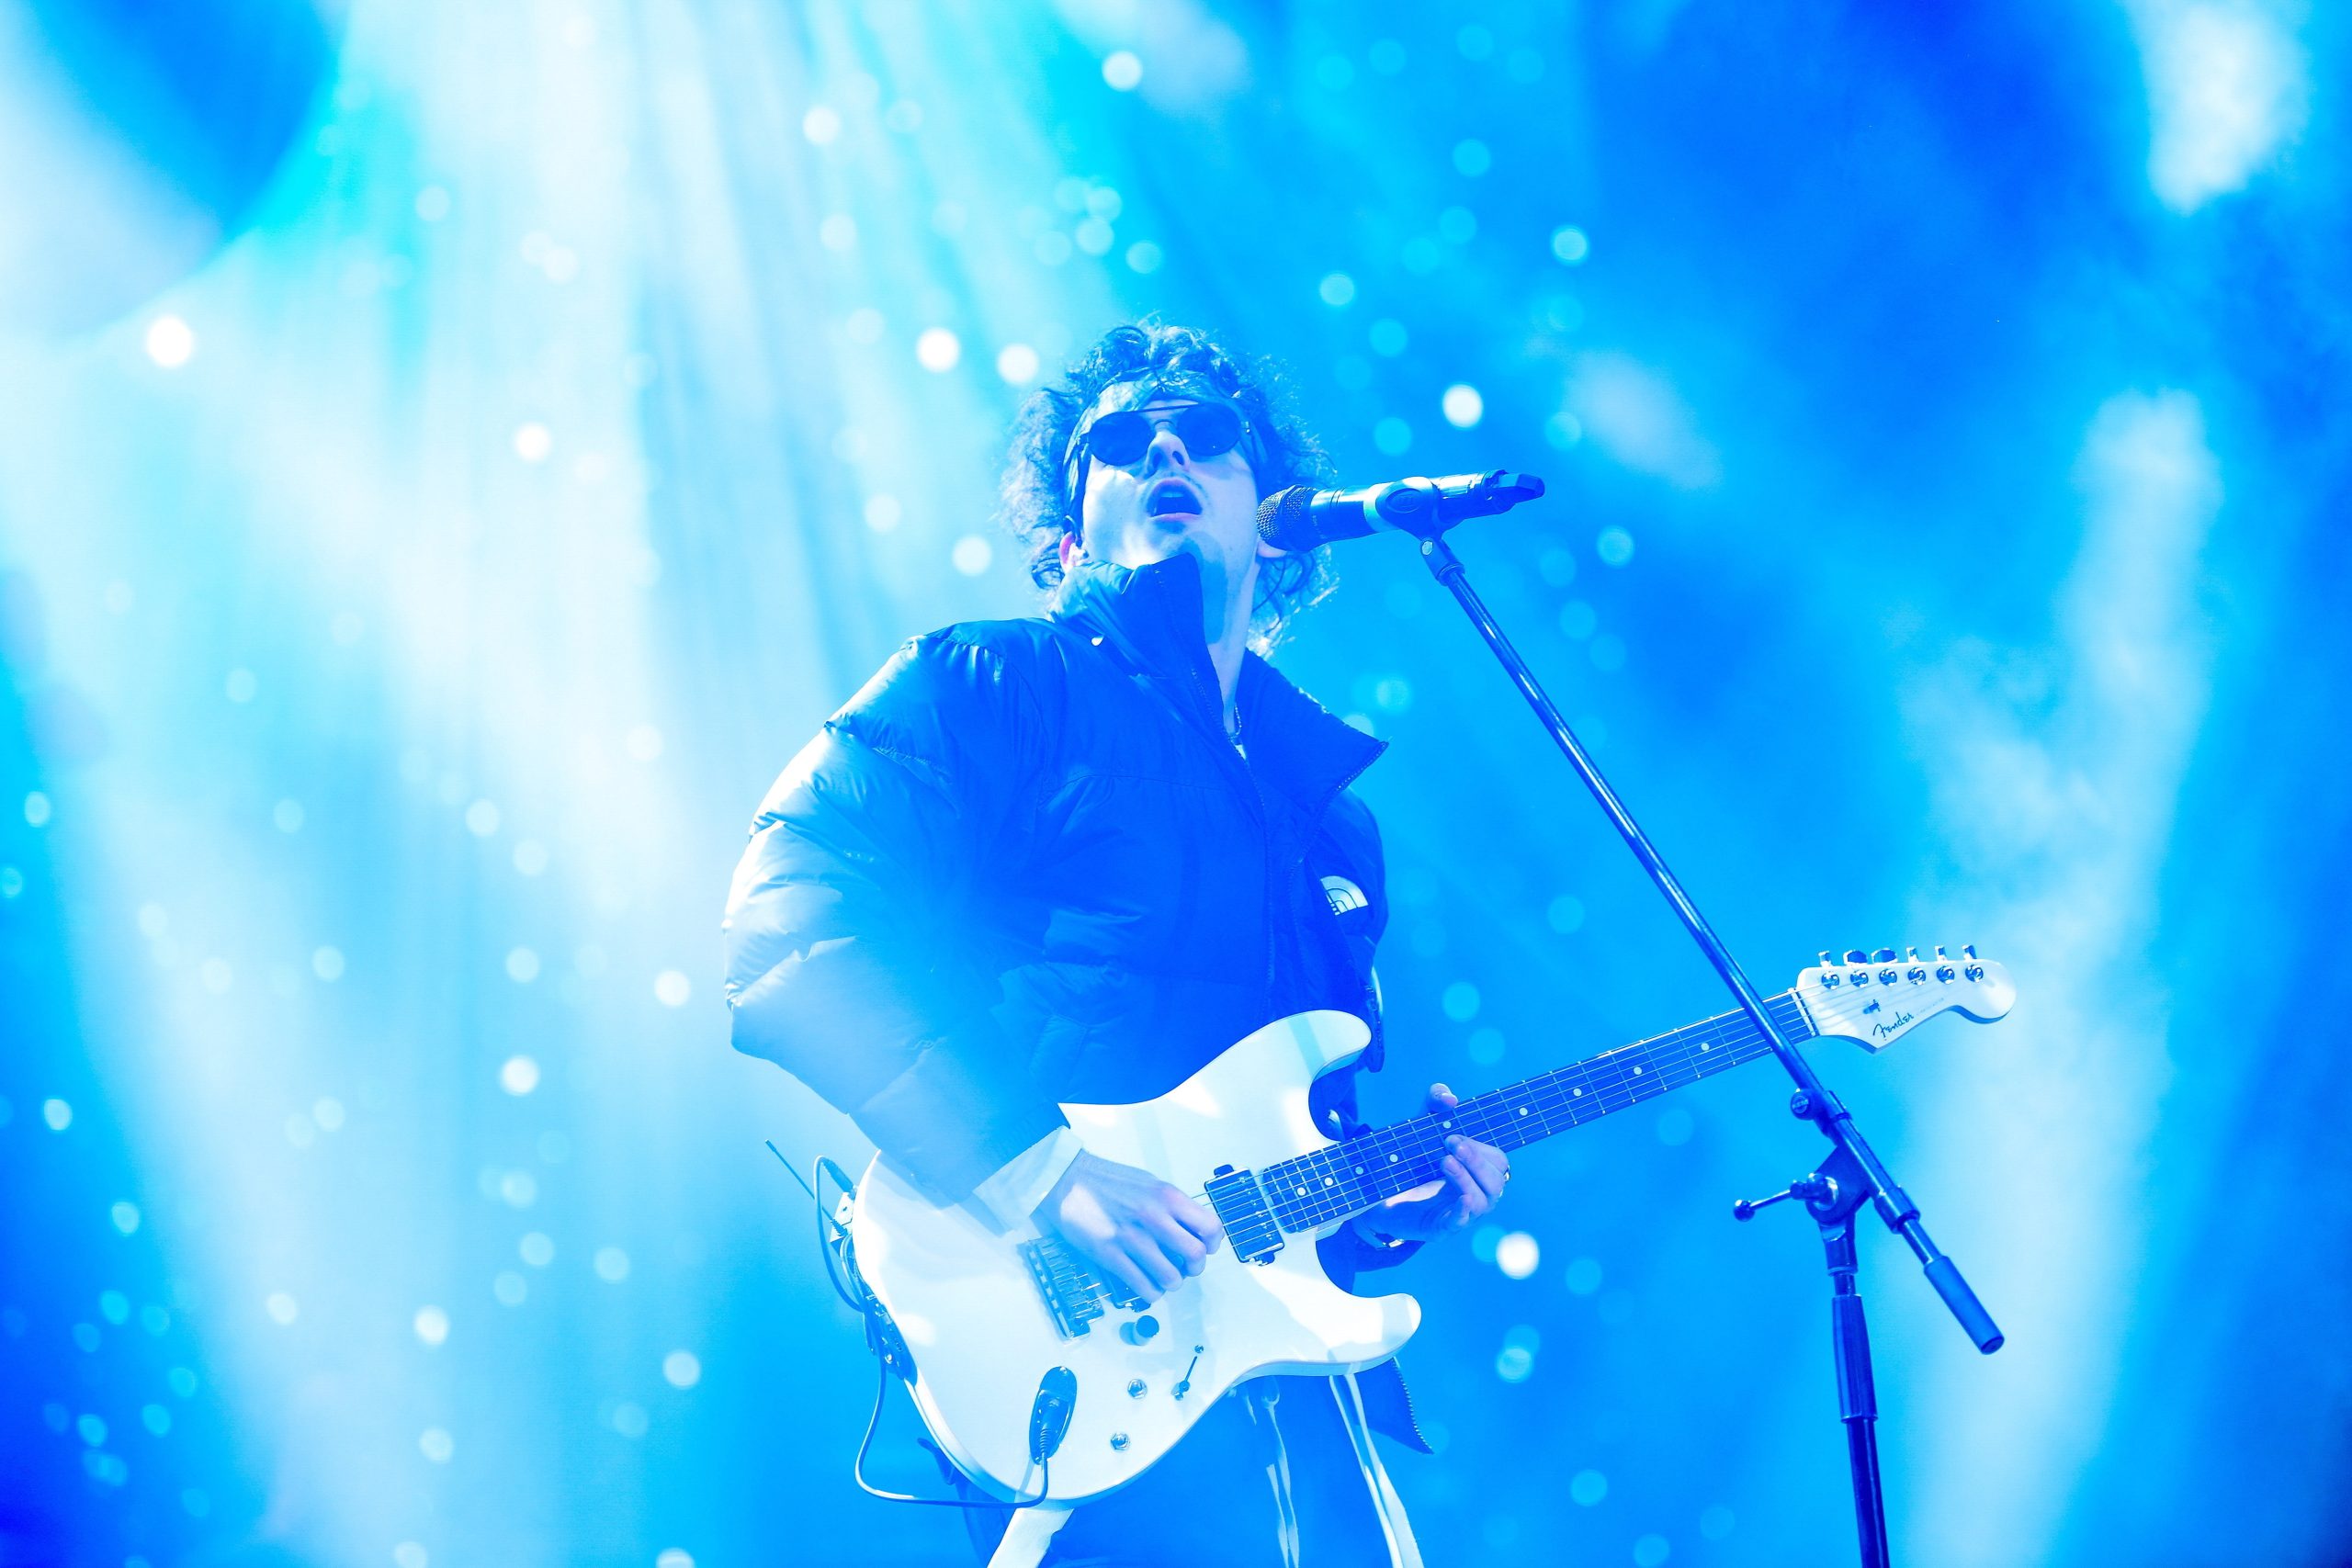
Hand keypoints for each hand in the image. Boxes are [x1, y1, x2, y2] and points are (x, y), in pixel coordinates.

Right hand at [1036, 1149, 1223, 1305]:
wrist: (1067, 1180)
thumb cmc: (1106, 1180)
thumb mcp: (1149, 1183)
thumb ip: (1171, 1205)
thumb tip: (1190, 1228)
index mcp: (1167, 1197)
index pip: (1210, 1227)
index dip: (1213, 1244)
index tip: (1206, 1248)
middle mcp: (1154, 1218)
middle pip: (1195, 1255)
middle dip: (1195, 1268)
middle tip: (1187, 1267)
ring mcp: (1132, 1238)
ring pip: (1171, 1277)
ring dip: (1172, 1283)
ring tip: (1165, 1277)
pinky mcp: (1110, 1255)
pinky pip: (1144, 1286)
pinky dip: (1151, 1292)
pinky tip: (1147, 1284)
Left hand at [1357, 1083, 1509, 1244]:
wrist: (1378, 1192)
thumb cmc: (1410, 1158)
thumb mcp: (1422, 1125)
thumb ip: (1435, 1103)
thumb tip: (1450, 1099)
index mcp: (1477, 1171)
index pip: (1498, 1161)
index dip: (1481, 1149)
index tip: (1454, 1136)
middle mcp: (1475, 1192)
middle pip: (1496, 1181)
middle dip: (1476, 1160)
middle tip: (1450, 1143)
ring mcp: (1460, 1213)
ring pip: (1482, 1202)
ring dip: (1467, 1179)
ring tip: (1444, 1162)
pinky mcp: (1440, 1228)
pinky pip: (1459, 1224)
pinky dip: (1463, 1213)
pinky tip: (1462, 1200)